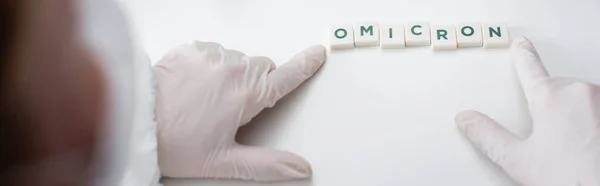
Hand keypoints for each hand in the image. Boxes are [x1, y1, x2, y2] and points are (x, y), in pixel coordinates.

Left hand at [153, 41, 325, 180]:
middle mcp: (232, 68)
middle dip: (259, 85)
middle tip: (236, 109)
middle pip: (263, 69)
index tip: (317, 55)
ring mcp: (211, 55)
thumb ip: (267, 164)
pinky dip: (213, 65)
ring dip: (235, 74)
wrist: (135, 122)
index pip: (287, 77)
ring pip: (239, 60)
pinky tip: (197, 85)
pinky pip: (214, 52)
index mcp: (246, 94)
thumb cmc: (175, 142)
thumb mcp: (224, 161)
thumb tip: (298, 168)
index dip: (305, 65)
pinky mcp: (191, 49)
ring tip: (210, 99)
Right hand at [456, 37, 599, 185]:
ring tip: (571, 146)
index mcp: (550, 97)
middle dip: (548, 107)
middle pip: (555, 88)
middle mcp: (580, 91)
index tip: (520, 45)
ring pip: (579, 98)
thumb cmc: (573, 179)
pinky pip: (596, 106)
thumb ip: (488, 136)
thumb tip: (468, 120)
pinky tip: (588, 143)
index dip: (522, 56)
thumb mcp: (518, 160)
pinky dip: (590, 119)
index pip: (529, 67)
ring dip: (572, 114)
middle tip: (547, 138)